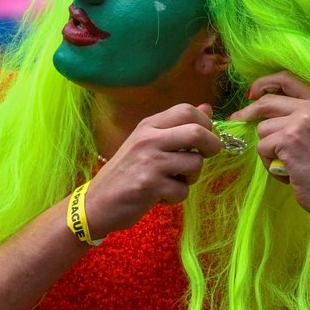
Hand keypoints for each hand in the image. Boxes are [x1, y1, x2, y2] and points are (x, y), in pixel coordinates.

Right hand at [85, 103, 221, 238]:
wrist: (97, 202)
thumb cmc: (126, 172)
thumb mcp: (147, 142)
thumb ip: (176, 126)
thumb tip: (208, 108)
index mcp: (148, 126)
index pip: (187, 110)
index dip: (205, 123)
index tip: (205, 137)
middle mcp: (148, 139)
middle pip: (197, 132)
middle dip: (212, 146)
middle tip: (206, 156)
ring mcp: (149, 162)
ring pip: (195, 164)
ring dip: (191, 177)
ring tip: (174, 180)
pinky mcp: (150, 186)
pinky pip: (183, 190)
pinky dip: (176, 197)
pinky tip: (160, 196)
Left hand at [229, 71, 309, 219]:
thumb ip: (295, 115)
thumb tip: (258, 104)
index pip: (287, 78)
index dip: (264, 83)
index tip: (252, 93)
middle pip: (267, 101)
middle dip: (247, 112)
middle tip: (235, 119)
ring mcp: (302, 122)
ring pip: (262, 128)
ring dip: (266, 148)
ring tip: (285, 162)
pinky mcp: (289, 140)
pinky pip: (261, 147)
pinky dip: (267, 162)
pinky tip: (285, 171)